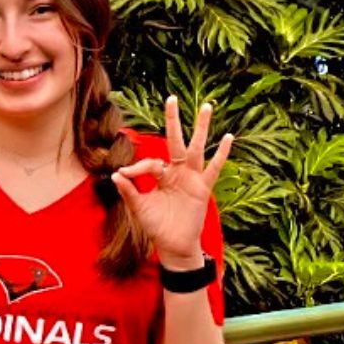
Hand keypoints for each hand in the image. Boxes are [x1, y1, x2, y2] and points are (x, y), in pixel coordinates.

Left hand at [110, 96, 232, 266]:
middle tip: (171, 98)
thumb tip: (114, 174)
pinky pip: (214, 168)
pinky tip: (228, 138)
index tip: (125, 174)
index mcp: (161, 175)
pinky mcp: (203, 188)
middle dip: (173, 120)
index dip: (137, 166)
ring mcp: (191, 178)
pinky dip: (221, 154)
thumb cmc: (155, 226)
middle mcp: (177, 172)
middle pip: (175, 141)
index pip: (151, 162)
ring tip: (206, 106)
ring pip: (196, 148)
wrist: (172, 245)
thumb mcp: (139, 208)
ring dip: (201, 127)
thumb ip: (129, 191)